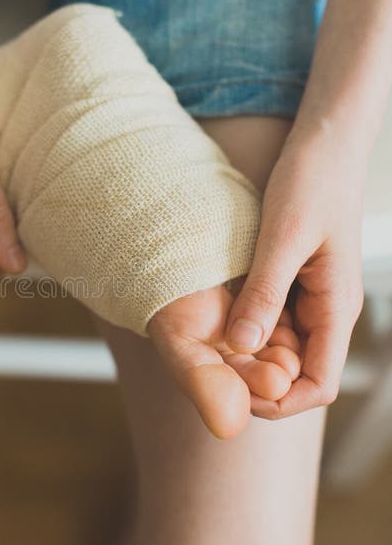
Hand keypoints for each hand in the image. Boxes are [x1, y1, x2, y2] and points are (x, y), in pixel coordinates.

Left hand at [225, 130, 364, 416]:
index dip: (279, 402)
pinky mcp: (295, 284)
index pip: (319, 387)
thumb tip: (242, 347)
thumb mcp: (283, 237)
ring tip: (208, 344)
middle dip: (255, 380)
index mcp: (336, 309)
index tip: (234, 392)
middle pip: (295, 375)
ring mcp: (312, 300)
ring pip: (280, 351)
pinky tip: (217, 315)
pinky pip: (271, 322)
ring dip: (247, 355)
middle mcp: (327, 313)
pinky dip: (246, 327)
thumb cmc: (312, 180)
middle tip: (209, 367)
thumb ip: (265, 293)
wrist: (325, 141)